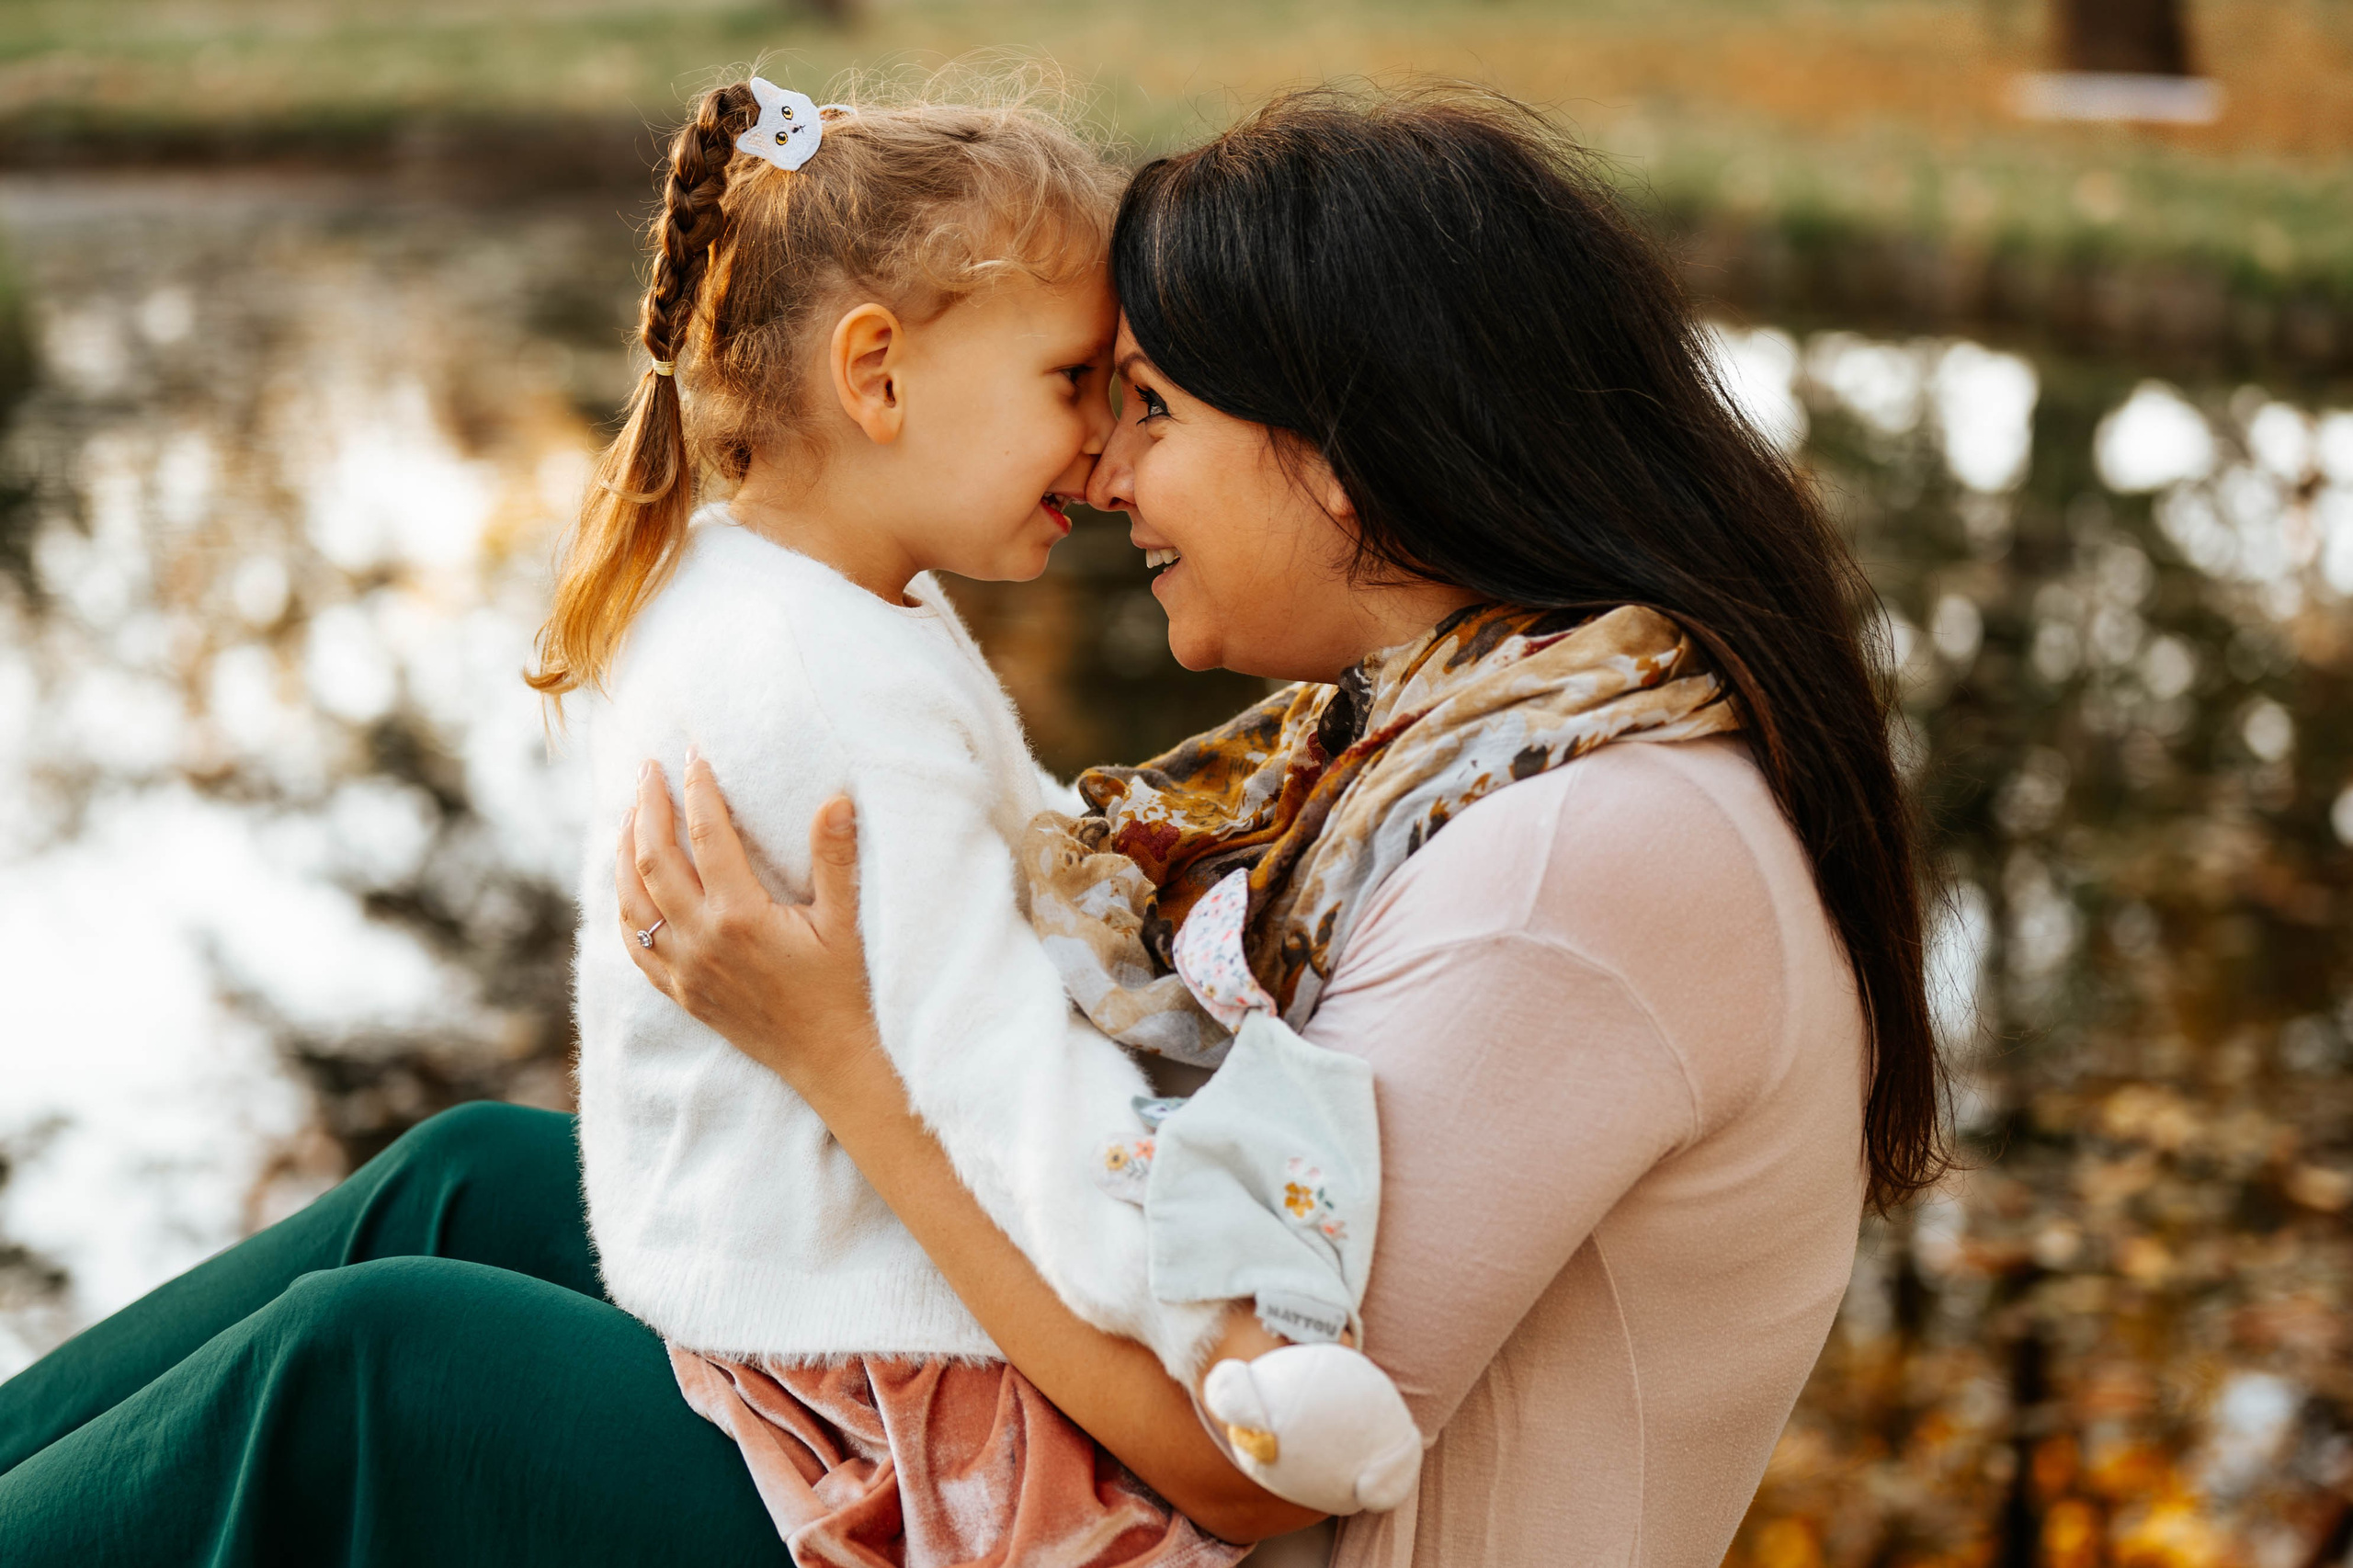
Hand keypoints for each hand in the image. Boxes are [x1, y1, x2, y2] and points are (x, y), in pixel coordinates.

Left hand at [616, 751, 877, 1094]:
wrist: (829, 1060)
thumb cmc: (844, 990)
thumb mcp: (846, 922)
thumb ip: (836, 859)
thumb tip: (835, 799)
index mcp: (740, 916)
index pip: (707, 835)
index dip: (698, 789)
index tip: (694, 755)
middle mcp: (701, 940)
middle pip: (653, 858)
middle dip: (647, 806)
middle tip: (648, 769)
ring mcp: (684, 969)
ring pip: (632, 899)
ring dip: (624, 849)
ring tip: (630, 812)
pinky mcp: (680, 991)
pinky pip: (633, 942)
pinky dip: (623, 904)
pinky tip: (626, 882)